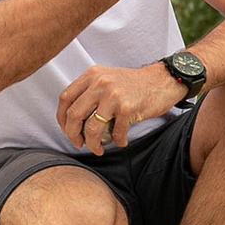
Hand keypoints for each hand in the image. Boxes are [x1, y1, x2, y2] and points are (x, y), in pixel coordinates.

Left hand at [57, 62, 187, 154]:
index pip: (65, 98)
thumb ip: (89, 91)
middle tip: (78, 143)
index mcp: (91, 75)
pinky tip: (121, 141)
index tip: (67, 130)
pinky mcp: (127, 108)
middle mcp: (99, 83)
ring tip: (98, 149)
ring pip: (91, 128)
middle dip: (72, 134)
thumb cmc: (134, 83)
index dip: (61, 119)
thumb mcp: (106, 78)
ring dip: (92, 144)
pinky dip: (117, 141)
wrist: (162, 80)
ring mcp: (113, 95)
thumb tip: (72, 118)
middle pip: (73, 115)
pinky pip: (116, 132)